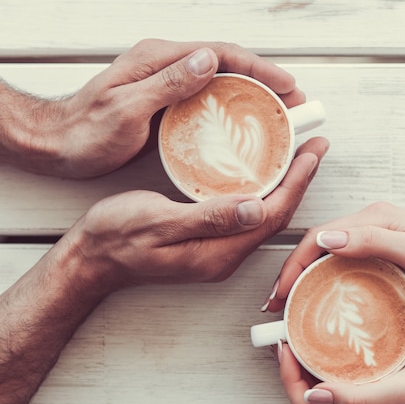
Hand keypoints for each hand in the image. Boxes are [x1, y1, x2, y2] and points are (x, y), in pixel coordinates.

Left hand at [2, 39, 304, 177]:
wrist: (59, 144)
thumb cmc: (86, 131)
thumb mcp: (125, 108)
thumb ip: (166, 83)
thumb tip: (208, 59)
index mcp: (160, 58)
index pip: (221, 54)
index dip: (259, 68)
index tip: (287, 86)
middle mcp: (167, 66)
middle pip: (227, 66)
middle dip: (265, 82)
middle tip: (295, 105)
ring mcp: (168, 85)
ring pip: (221, 84)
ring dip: (253, 98)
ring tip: (281, 118)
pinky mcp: (167, 104)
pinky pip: (209, 102)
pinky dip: (233, 111)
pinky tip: (246, 130)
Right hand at [67, 136, 327, 290]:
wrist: (91, 259)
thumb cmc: (116, 238)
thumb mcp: (158, 222)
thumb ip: (208, 218)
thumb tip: (256, 208)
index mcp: (218, 252)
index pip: (272, 216)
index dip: (297, 182)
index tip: (313, 150)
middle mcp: (224, 255)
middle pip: (275, 216)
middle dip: (298, 180)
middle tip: (313, 144)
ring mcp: (217, 251)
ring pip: (263, 215)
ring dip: (283, 184)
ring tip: (297, 153)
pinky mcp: (208, 242)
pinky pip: (246, 216)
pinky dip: (261, 190)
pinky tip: (262, 173)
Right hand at [264, 202, 404, 310]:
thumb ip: (373, 241)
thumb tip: (326, 237)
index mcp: (371, 219)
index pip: (317, 238)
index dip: (293, 266)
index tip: (280, 296)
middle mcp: (368, 222)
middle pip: (316, 244)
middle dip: (292, 273)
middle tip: (278, 307)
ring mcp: (374, 233)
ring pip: (327, 253)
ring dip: (305, 276)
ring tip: (293, 305)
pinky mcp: (382, 246)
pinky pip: (342, 260)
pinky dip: (324, 277)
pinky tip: (322, 296)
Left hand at [278, 344, 404, 403]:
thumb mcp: (402, 389)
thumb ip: (359, 397)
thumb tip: (314, 393)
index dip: (288, 378)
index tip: (285, 345)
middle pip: (308, 400)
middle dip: (290, 371)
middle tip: (286, 336)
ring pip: (321, 390)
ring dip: (305, 367)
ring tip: (298, 336)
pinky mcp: (373, 396)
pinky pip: (338, 383)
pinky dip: (324, 365)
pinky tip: (325, 345)